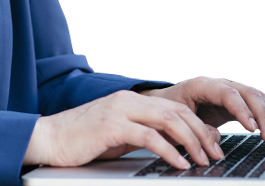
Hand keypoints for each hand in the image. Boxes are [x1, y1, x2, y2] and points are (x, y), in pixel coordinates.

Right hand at [22, 89, 224, 169]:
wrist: (48, 138)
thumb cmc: (82, 141)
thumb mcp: (120, 136)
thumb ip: (146, 135)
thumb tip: (178, 145)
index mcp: (131, 100)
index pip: (175, 107)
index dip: (199, 125)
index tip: (214, 144)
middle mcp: (128, 100)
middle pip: (177, 111)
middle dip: (202, 133)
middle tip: (216, 153)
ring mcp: (120, 111)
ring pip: (168, 120)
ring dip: (191, 142)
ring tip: (202, 160)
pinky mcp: (111, 126)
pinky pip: (149, 136)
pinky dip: (169, 150)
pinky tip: (178, 163)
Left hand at [139, 76, 264, 144]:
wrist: (164, 103)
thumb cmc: (168, 110)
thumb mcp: (176, 119)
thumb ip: (196, 127)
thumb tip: (215, 139)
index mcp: (201, 85)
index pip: (227, 93)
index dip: (242, 109)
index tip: (252, 128)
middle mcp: (218, 84)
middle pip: (247, 92)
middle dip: (261, 114)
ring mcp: (228, 90)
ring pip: (256, 96)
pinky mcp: (236, 101)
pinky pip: (258, 103)